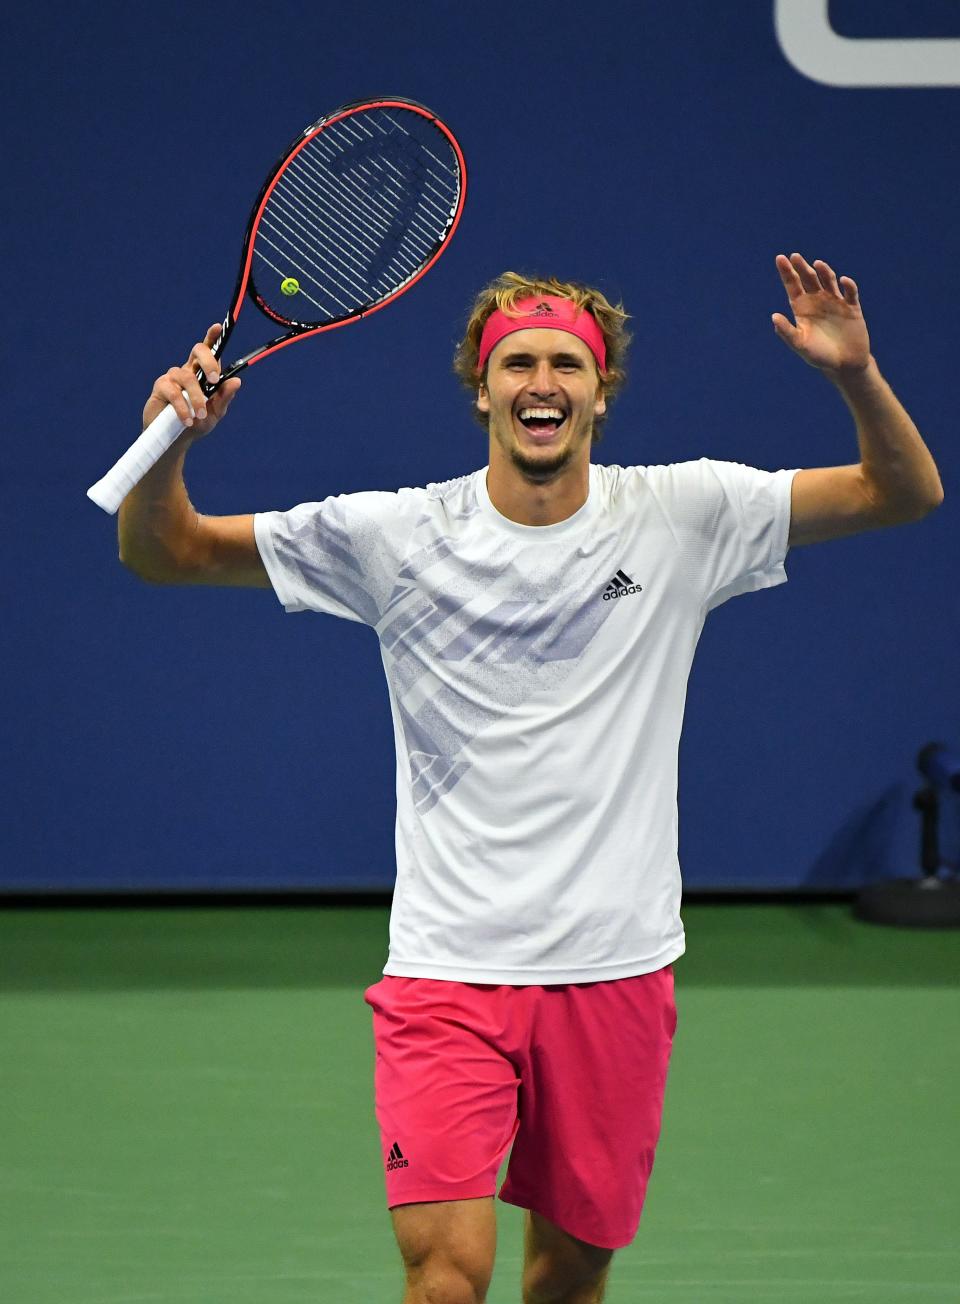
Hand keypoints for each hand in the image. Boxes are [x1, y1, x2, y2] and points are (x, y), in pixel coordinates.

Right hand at [142, 323, 241, 437]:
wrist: (176, 441)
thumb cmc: (197, 424)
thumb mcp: (215, 413)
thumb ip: (224, 397)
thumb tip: (236, 381)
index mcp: (202, 373)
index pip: (207, 351)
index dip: (212, 337)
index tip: (217, 326)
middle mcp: (188, 370)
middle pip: (197, 351)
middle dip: (208, 361)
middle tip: (215, 380)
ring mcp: (173, 377)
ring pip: (187, 377)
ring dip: (196, 397)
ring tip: (200, 416)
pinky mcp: (160, 388)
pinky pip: (173, 392)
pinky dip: (182, 407)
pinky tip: (187, 420)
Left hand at [771, 253, 870, 375]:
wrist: (844, 365)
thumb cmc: (819, 356)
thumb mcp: (800, 345)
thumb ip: (787, 332)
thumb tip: (774, 317)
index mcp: (802, 308)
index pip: (793, 286)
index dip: (787, 272)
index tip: (780, 258)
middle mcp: (817, 301)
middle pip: (808, 279)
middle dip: (802, 267)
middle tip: (794, 256)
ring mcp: (835, 302)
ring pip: (829, 281)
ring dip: (824, 271)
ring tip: (817, 264)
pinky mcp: (852, 307)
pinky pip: (850, 292)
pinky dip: (848, 285)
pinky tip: (843, 281)